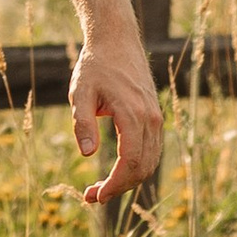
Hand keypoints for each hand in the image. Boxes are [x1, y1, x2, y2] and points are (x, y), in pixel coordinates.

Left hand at [73, 25, 162, 205]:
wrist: (117, 40)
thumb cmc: (95, 65)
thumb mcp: (80, 92)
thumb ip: (83, 123)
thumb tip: (86, 154)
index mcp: (133, 113)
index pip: (130, 162)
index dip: (114, 184)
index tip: (95, 196)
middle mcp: (151, 118)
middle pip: (142, 167)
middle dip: (118, 187)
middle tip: (91, 197)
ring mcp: (156, 118)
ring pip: (150, 162)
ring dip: (128, 180)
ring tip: (100, 188)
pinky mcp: (155, 116)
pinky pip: (151, 151)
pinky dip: (137, 167)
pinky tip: (116, 172)